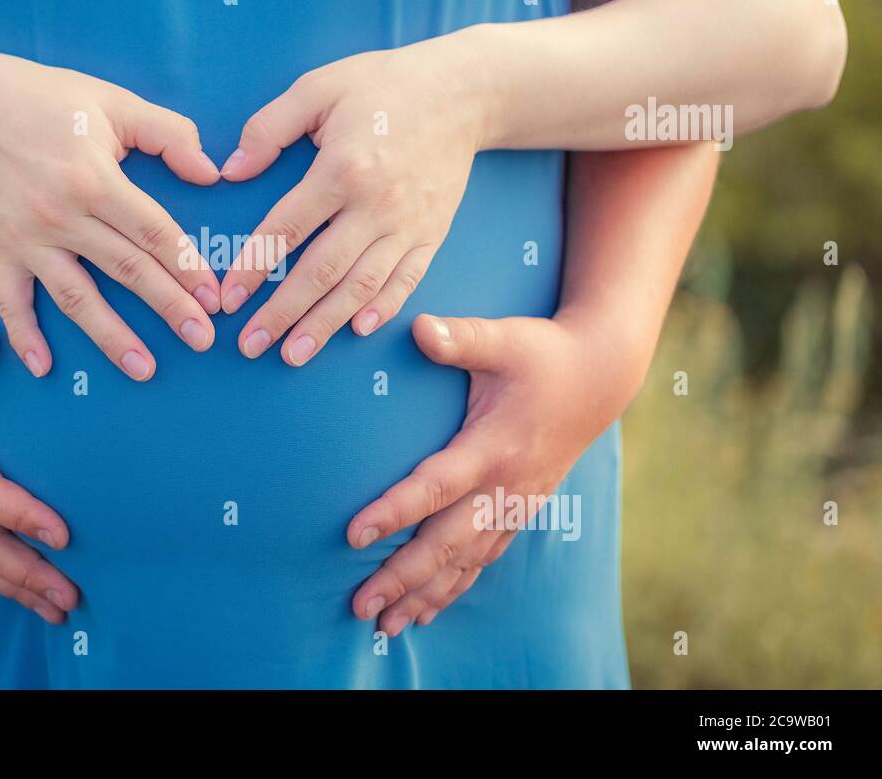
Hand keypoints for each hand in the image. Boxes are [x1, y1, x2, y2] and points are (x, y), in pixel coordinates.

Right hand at [0, 49, 223, 379]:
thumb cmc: (51, 101)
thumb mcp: (114, 103)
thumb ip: (169, 133)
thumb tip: (212, 172)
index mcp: (93, 178)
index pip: (151, 232)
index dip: (186, 265)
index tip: (213, 296)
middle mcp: (59, 214)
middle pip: (124, 270)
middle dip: (168, 307)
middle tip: (202, 339)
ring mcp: (26, 238)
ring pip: (75, 296)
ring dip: (111, 336)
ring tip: (145, 369)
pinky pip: (10, 300)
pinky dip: (24, 335)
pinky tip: (44, 367)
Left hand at [218, 39, 485, 364]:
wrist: (464, 92)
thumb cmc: (383, 85)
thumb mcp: (318, 87)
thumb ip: (268, 127)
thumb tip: (231, 171)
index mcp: (342, 168)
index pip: (287, 229)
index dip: (254, 267)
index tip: (229, 298)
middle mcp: (376, 205)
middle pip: (321, 271)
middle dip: (283, 313)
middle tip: (251, 345)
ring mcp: (409, 224)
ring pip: (361, 286)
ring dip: (325, 325)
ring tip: (293, 354)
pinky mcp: (433, 233)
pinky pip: (406, 280)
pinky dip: (382, 309)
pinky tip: (356, 330)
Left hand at [346, 312, 645, 634]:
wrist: (599, 378)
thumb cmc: (542, 354)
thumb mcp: (504, 339)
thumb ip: (460, 338)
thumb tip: (418, 327)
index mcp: (493, 446)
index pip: (436, 486)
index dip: (395, 511)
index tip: (355, 535)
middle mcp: (504, 486)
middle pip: (447, 544)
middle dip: (403, 578)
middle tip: (360, 606)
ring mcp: (515, 505)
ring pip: (466, 563)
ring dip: (425, 596)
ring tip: (385, 627)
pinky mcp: (519, 511)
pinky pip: (484, 561)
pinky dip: (455, 589)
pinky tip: (427, 612)